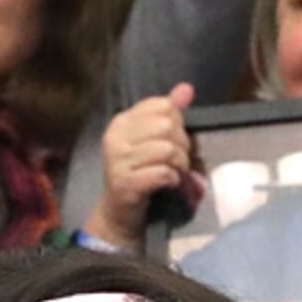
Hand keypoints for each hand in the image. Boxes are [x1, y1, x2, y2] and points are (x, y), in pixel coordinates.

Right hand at [89, 86, 201, 248]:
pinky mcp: (124, 183)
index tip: (172, 140)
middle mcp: (115, 138)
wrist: (121, 213)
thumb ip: (169, 113)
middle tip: (176, 161)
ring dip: (179, 165)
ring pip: (167, 150)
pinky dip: (172, 180)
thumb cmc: (141, 173)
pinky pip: (162, 173)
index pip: (162, 106)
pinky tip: (167, 184)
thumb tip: (186, 88)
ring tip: (173, 173)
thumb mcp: (154, 140)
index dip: (177, 123)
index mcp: (122, 122)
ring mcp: (117, 161)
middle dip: (181, 145)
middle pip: (167, 126)